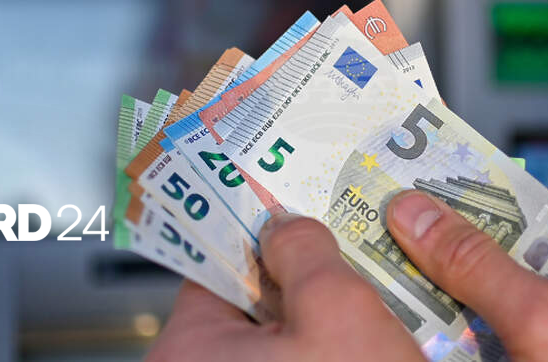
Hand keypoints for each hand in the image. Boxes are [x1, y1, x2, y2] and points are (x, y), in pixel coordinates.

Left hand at [146, 213, 424, 361]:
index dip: (258, 227)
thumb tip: (287, 223)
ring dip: (314, 313)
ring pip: (274, 337)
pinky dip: (321, 349)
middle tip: (340, 243)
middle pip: (246, 299)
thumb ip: (306, 251)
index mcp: (185, 351)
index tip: (290, 201)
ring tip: (361, 286)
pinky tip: (361, 338)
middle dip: (295, 273)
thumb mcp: (338, 312)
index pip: (214, 261)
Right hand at [386, 190, 547, 360]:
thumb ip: (475, 265)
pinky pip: (502, 334)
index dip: (458, 194)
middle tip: (381, 240)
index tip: (400, 188)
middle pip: (502, 248)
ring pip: (496, 296)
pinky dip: (468, 334)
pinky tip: (428, 329)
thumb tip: (414, 214)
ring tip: (393, 282)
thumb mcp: (546, 319)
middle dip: (446, 253)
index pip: (520, 199)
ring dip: (450, 298)